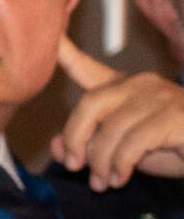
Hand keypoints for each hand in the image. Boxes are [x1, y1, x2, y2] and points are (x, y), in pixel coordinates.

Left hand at [52, 35, 183, 188]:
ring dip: (100, 161)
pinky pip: (132, 142)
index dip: (64, 51)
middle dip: (75, 138)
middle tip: (74, 165)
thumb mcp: (122, 148)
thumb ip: (91, 144)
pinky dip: (120, 165)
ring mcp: (157, 97)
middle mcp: (138, 85)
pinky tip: (120, 178)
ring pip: (110, 129)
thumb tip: (58, 147)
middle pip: (89, 104)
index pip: (85, 67)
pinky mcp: (172, 115)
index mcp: (122, 87)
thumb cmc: (170, 147)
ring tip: (103, 182)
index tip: (48, 36)